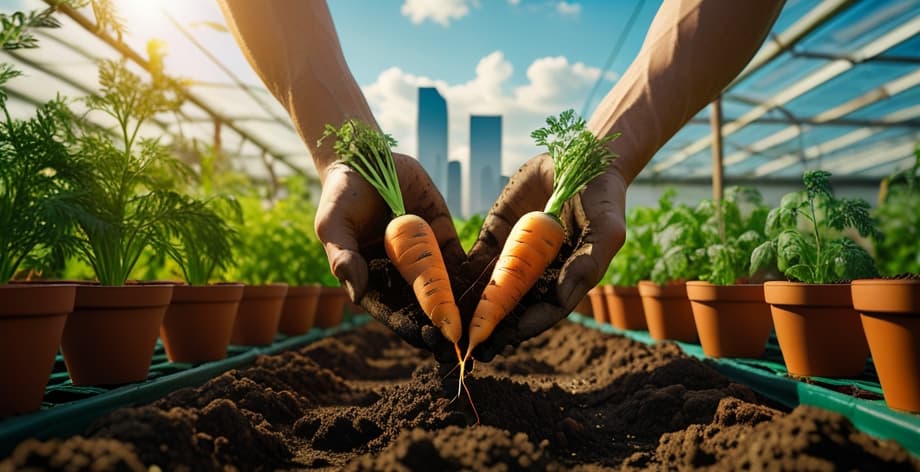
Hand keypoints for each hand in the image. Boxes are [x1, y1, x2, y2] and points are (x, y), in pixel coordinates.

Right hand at [314, 153, 464, 360]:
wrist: (365, 157)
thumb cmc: (341, 195)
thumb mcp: (333, 225)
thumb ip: (343, 257)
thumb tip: (355, 295)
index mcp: (373, 280)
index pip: (390, 310)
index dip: (405, 325)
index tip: (422, 337)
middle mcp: (400, 275)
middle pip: (423, 306)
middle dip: (441, 324)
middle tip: (460, 341)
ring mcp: (424, 257)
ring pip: (447, 288)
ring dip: (464, 309)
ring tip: (481, 325)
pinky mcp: (443, 238)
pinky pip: (463, 259)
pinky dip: (479, 274)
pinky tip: (496, 289)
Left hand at [461, 153, 626, 360]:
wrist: (582, 156)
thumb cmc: (603, 196)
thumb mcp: (606, 230)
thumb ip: (588, 265)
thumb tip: (562, 300)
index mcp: (567, 279)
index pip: (545, 310)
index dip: (527, 326)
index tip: (508, 338)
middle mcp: (540, 274)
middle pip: (515, 308)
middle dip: (494, 327)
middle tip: (472, 346)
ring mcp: (516, 256)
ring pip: (491, 291)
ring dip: (472, 311)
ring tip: (452, 328)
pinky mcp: (496, 237)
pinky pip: (475, 261)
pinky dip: (459, 278)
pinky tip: (442, 291)